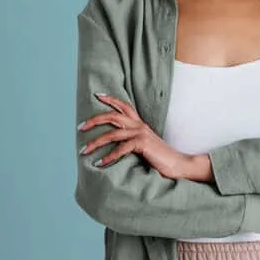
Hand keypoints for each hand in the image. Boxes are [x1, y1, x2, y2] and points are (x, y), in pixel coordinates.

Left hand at [79, 93, 197, 179]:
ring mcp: (141, 134)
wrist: (179, 165)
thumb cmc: (161, 158)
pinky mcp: (143, 144)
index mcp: (140, 124)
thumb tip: (114, 145)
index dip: (110, 99)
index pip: (123, 106)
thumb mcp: (144, 146)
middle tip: (80, 127)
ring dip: (95, 143)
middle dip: (94, 120)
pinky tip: (100, 163)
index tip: (97, 95)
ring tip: (83, 151)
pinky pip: (120, 149)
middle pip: (113, 115)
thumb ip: (131, 141)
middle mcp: (139, 125)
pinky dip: (108, 157)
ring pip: (112, 134)